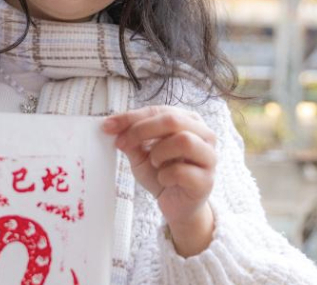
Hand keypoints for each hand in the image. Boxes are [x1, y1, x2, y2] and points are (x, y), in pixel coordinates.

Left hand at [103, 105, 216, 255]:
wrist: (176, 205)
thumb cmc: (163, 173)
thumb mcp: (141, 153)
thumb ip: (131, 138)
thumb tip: (111, 125)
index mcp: (188, 120)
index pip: (158, 110)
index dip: (131, 117)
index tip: (108, 126)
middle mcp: (204, 134)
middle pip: (173, 120)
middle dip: (142, 130)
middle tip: (122, 143)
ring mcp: (209, 157)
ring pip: (184, 141)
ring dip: (159, 152)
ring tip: (154, 163)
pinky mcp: (206, 180)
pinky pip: (182, 171)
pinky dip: (165, 175)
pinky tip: (165, 179)